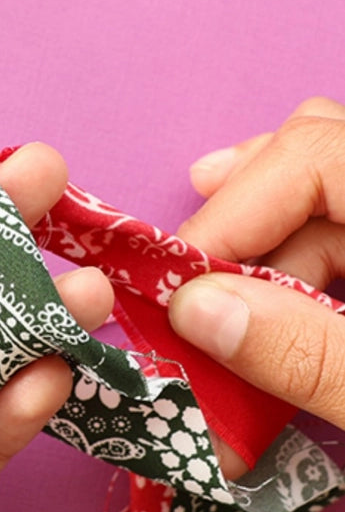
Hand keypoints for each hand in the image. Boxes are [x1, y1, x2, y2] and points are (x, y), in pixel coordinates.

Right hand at [168, 98, 344, 439]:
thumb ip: (312, 357)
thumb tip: (197, 312)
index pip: (317, 153)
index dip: (236, 210)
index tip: (182, 284)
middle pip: (312, 163)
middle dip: (237, 229)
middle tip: (187, 291)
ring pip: (322, 201)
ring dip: (258, 261)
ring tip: (217, 323)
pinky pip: (340, 234)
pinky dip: (292, 274)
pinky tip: (259, 306)